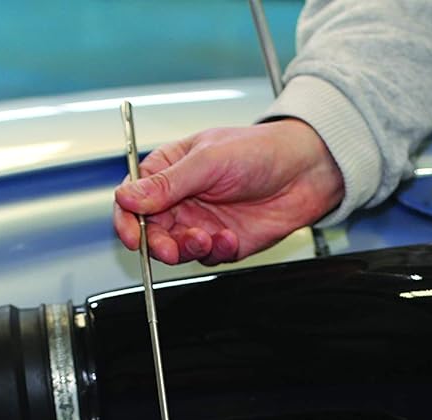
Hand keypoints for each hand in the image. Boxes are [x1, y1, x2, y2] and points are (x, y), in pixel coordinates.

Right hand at [113, 119, 344, 265]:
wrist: (304, 171)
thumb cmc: (259, 151)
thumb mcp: (208, 160)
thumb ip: (167, 183)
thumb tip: (128, 197)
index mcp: (169, 170)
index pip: (132, 199)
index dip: (127, 219)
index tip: (132, 235)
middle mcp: (181, 199)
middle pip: (150, 231)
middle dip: (157, 243)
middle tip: (170, 247)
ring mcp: (200, 222)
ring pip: (176, 249)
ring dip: (187, 249)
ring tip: (207, 238)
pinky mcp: (221, 242)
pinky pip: (207, 258)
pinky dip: (216, 252)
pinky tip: (230, 238)